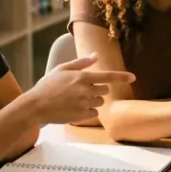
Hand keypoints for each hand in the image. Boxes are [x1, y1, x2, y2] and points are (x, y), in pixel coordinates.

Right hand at [20, 53, 135, 125]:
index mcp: (82, 77)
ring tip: (76, 100)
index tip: (133, 77)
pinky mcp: (82, 116)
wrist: (36, 105)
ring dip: (93, 101)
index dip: (122, 77)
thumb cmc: (48, 85)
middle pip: (105, 91)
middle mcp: (86, 90)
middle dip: (99, 90)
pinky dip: (87, 111)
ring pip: (100, 102)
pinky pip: (93, 113)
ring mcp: (85, 104)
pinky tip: (74, 108)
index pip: (107, 76)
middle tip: (83, 90)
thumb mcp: (62, 69)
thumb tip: (96, 56)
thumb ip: (81, 63)